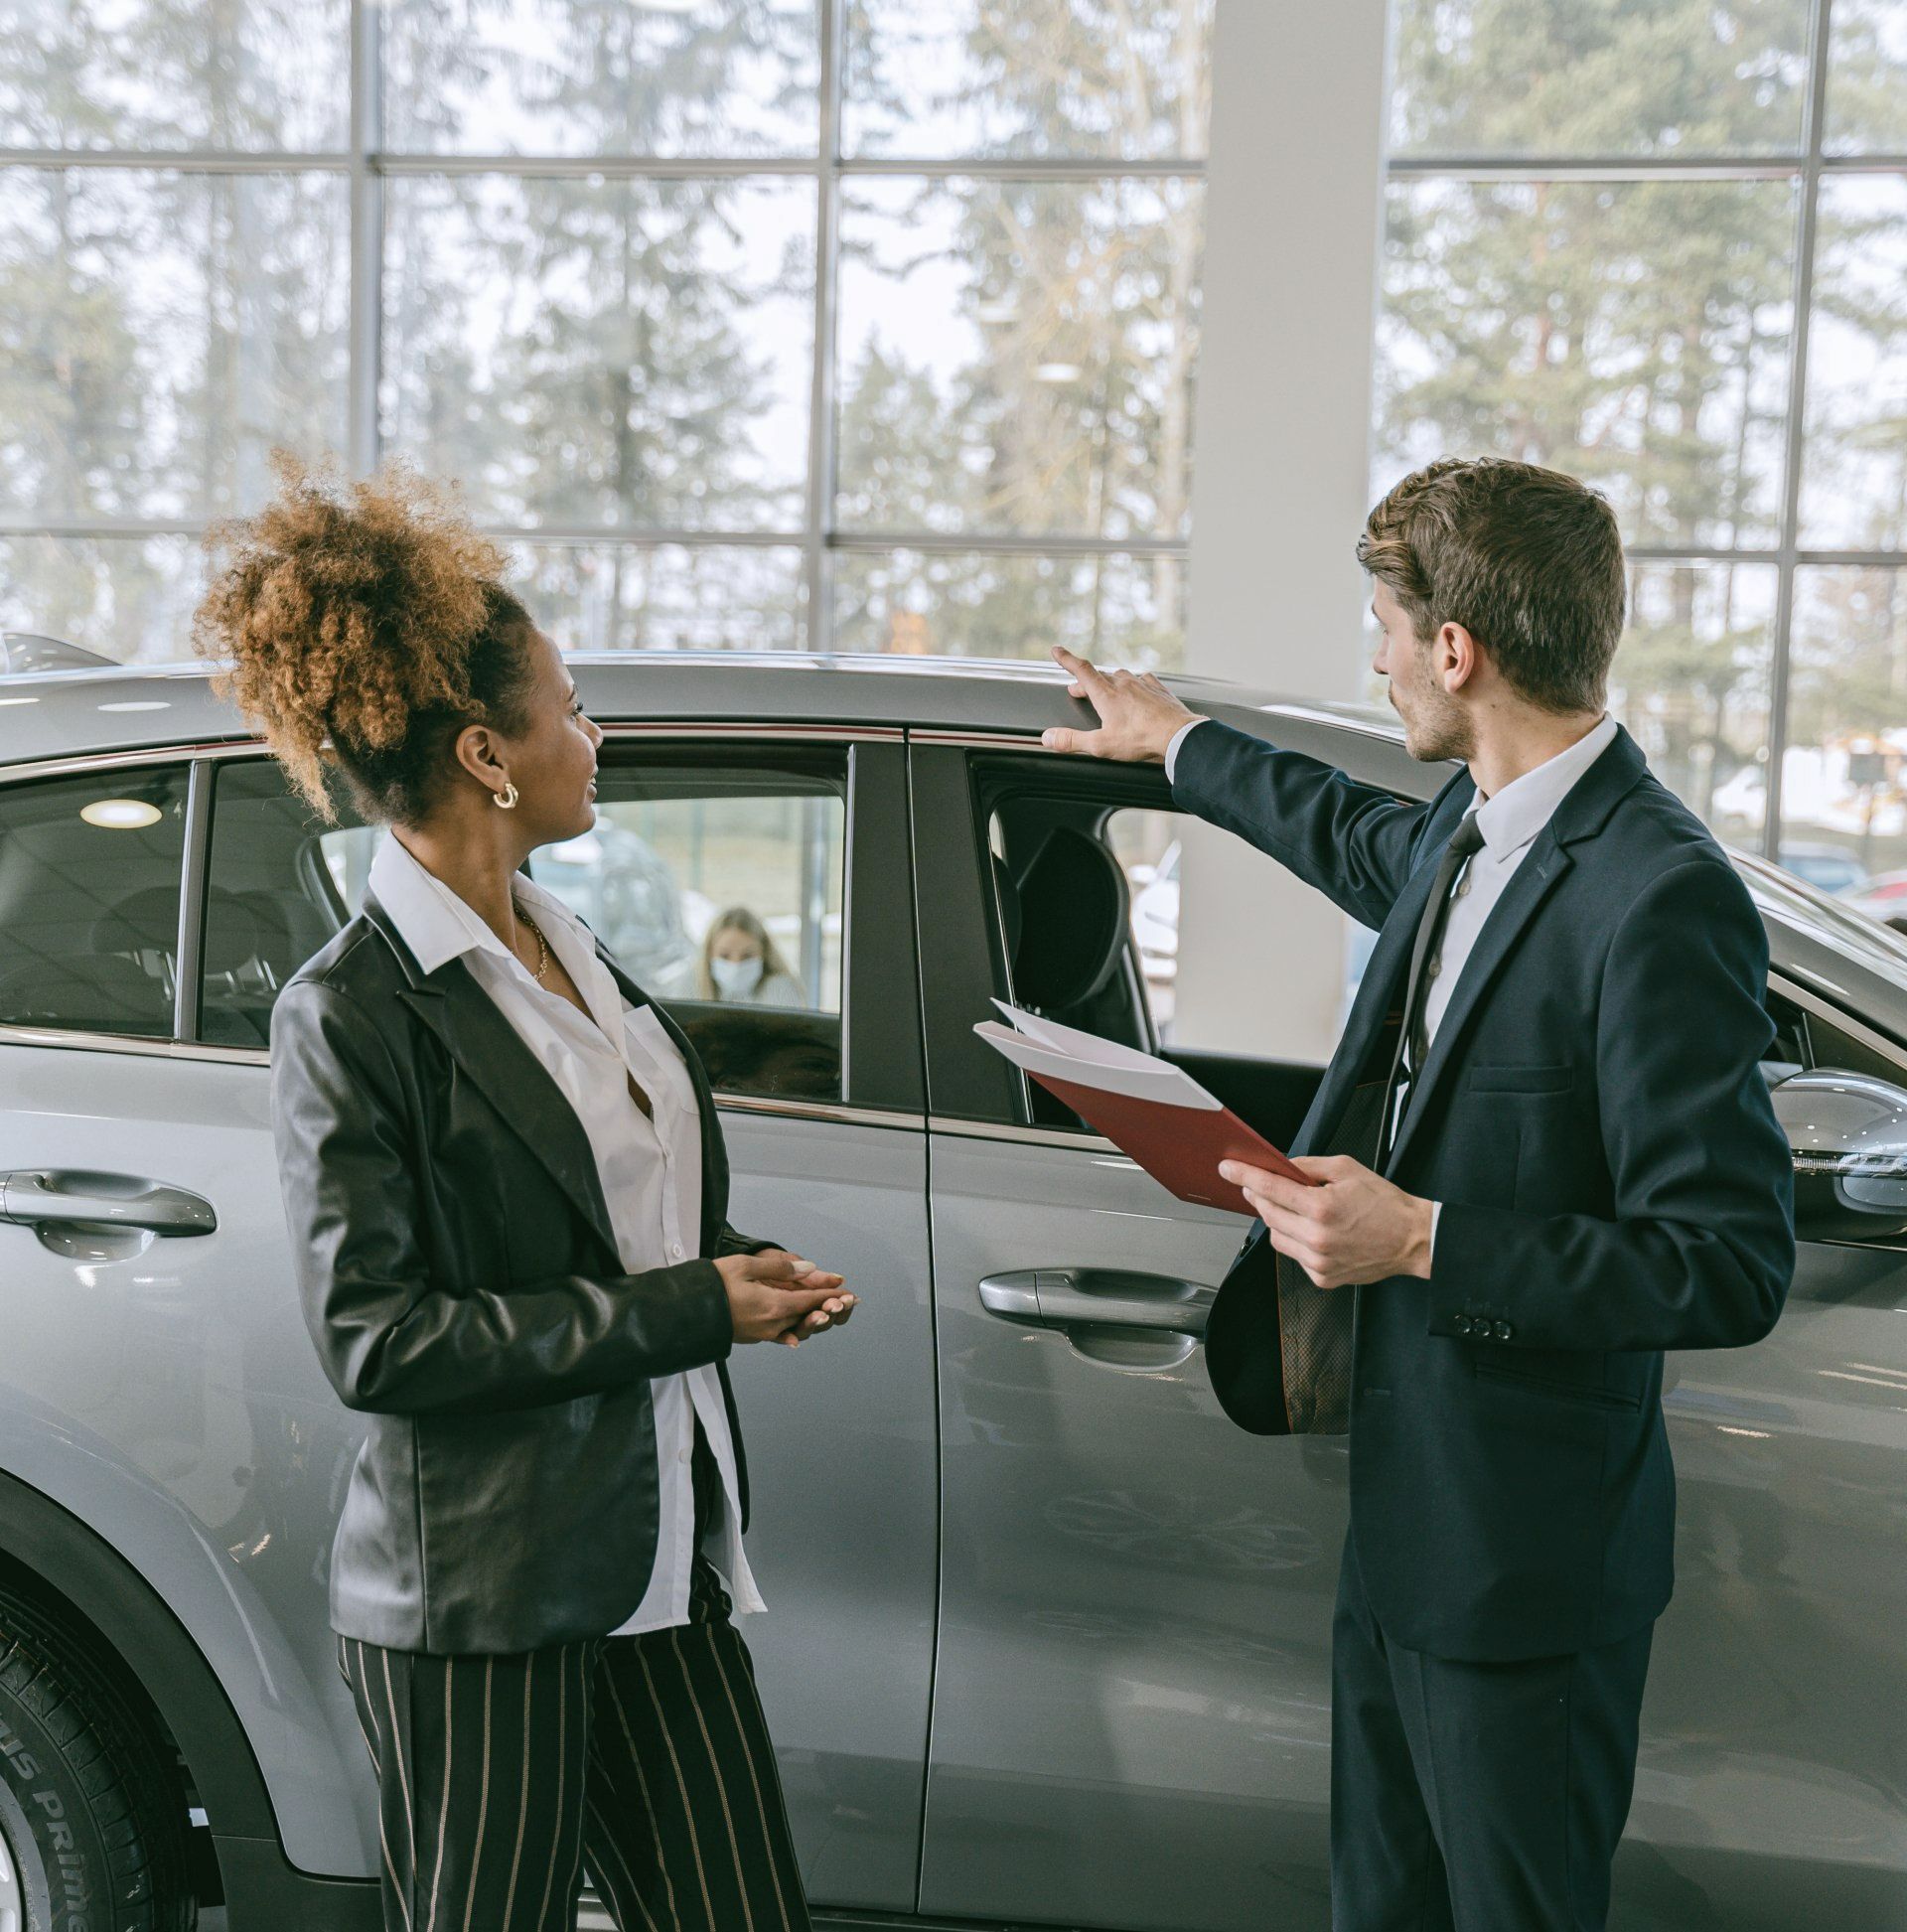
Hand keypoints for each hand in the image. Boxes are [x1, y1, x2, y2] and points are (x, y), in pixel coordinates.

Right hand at [716, 1249, 853, 1346]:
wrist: (685, 1310)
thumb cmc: (712, 1285)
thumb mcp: (746, 1266)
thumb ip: (780, 1268)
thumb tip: (809, 1269)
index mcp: (774, 1305)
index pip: (811, 1299)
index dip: (830, 1293)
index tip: (847, 1290)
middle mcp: (772, 1324)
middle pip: (808, 1315)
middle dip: (828, 1307)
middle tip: (848, 1301)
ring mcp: (762, 1333)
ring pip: (796, 1326)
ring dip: (813, 1318)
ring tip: (829, 1312)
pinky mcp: (752, 1336)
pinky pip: (779, 1336)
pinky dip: (792, 1333)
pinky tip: (796, 1337)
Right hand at [1040, 645, 1202, 761]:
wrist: (1177, 734)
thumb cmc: (1141, 739)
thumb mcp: (1101, 745)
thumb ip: (1072, 740)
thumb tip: (1049, 737)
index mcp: (1106, 694)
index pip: (1081, 670)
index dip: (1066, 659)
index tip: (1057, 650)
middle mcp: (1123, 684)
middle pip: (1099, 676)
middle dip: (1086, 681)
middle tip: (1077, 688)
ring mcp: (1142, 684)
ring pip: (1120, 676)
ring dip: (1109, 681)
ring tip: (1107, 690)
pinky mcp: (1158, 689)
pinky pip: (1142, 679)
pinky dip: (1134, 683)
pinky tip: (1137, 688)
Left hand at [1218, 1155, 1434, 1289]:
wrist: (1412, 1240)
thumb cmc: (1385, 1204)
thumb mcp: (1347, 1169)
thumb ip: (1308, 1166)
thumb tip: (1282, 1167)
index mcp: (1322, 1208)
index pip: (1270, 1188)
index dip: (1245, 1176)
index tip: (1228, 1169)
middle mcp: (1316, 1238)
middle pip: (1268, 1213)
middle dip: (1258, 1196)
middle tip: (1256, 1184)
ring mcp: (1318, 1261)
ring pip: (1276, 1237)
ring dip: (1277, 1220)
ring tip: (1293, 1208)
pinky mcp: (1322, 1277)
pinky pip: (1294, 1255)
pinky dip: (1295, 1240)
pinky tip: (1312, 1231)